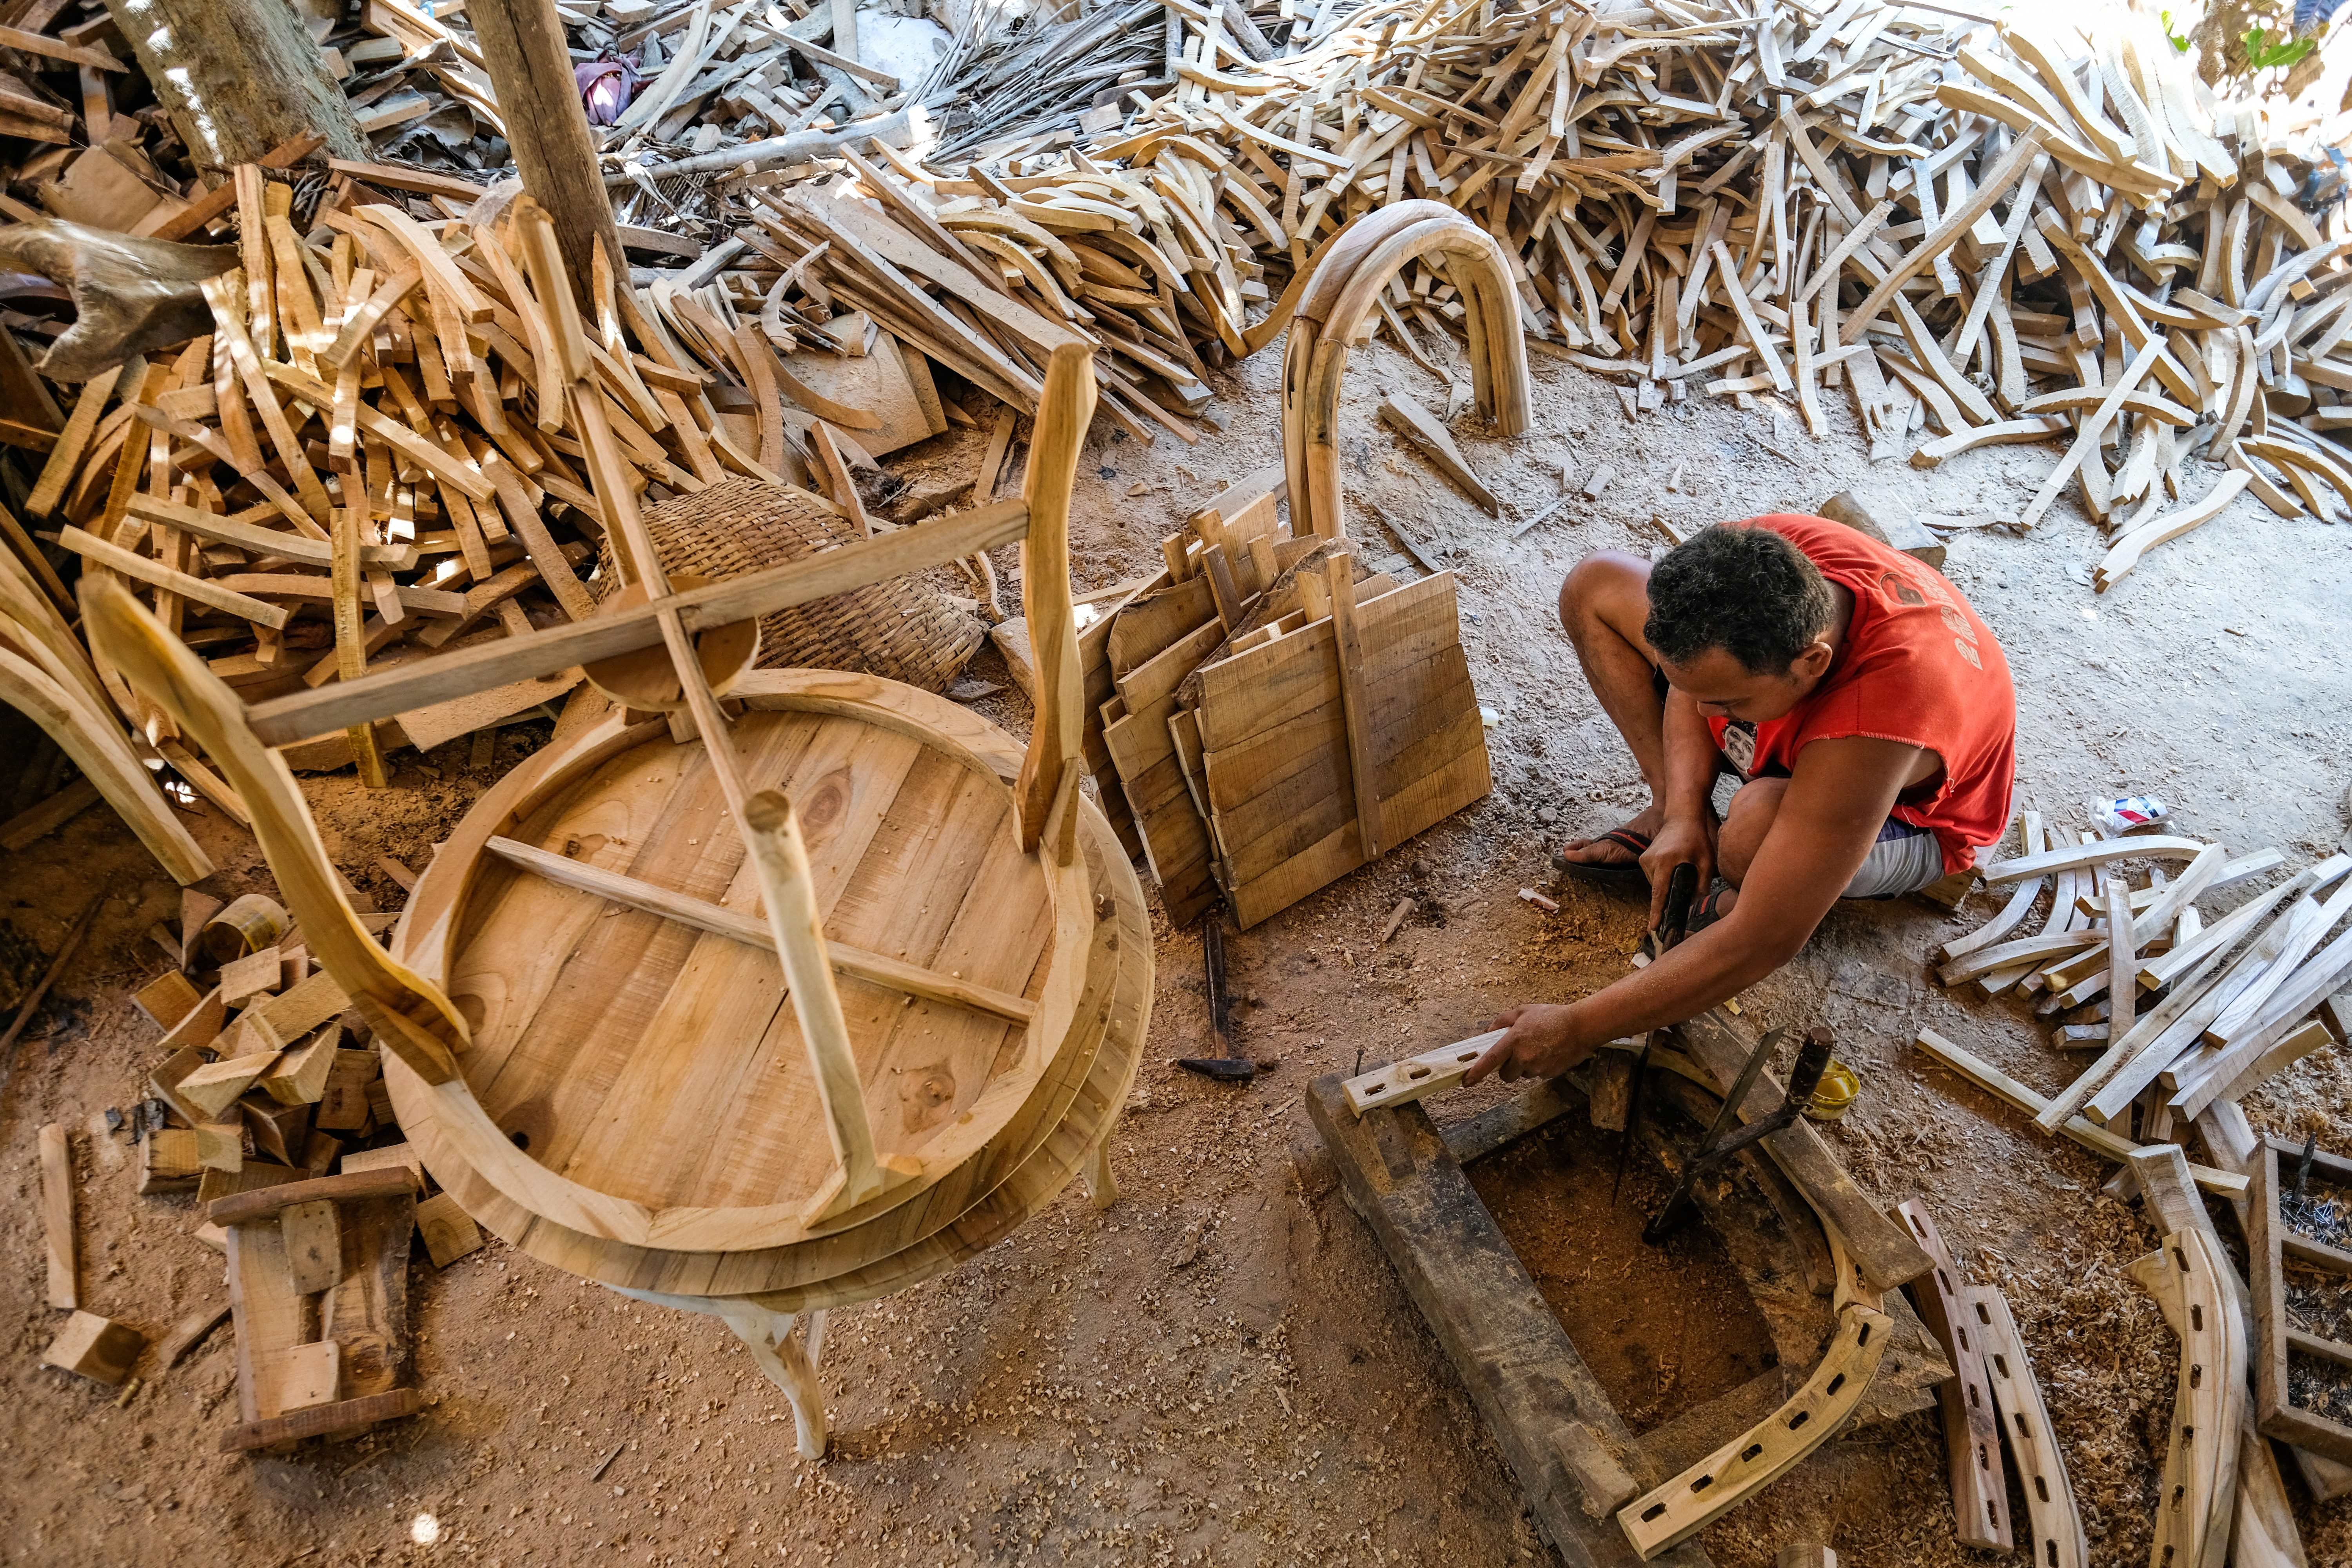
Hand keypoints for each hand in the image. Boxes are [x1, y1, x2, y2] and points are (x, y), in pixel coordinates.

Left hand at [1464, 1003, 1595, 1084]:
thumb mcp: (1523, 1011)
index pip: (1491, 1060)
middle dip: (1508, 1069)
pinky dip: (1539, 1067)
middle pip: (1506, 1076)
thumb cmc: (1552, 1016)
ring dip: (1525, 1067)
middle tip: (1516, 1054)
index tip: (1466, 1081)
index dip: (1477, 1072)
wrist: (1581, 1027)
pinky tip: (1548, 1053)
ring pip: (1523, 1075)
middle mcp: (1524, 1057)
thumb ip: (1502, 1021)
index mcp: (1514, 1040)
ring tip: (1538, 1049)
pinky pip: (1538, 1075)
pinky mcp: (1549, 1074)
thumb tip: (1488, 1031)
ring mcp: (1537, 1067)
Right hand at [1642, 811, 1716, 934]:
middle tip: (1684, 891)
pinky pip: (1653, 877)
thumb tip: (1696, 903)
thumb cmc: (1696, 837)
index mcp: (1666, 861)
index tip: (1653, 928)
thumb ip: (1703, 883)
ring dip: (1667, 885)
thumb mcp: (1706, 860)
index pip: (1659, 893)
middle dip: (1669, 896)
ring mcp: (1645, 859)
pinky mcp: (1643, 858)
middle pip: (1658, 891)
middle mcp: (1651, 861)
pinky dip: (1663, 878)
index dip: (1657, 912)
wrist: (1681, 817)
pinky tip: (1674, 869)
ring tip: (1681, 871)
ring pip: (1656, 885)